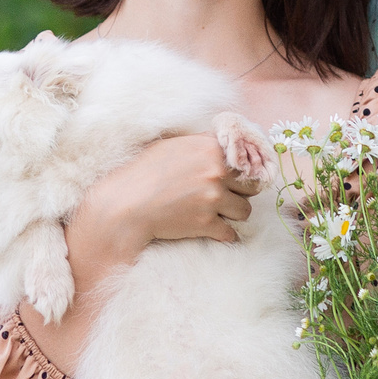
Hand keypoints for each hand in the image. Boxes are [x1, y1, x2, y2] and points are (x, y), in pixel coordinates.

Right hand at [76, 132, 263, 255]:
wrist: (126, 204)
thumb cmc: (144, 172)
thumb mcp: (173, 146)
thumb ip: (201, 145)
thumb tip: (221, 145)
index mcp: (210, 148)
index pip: (247, 159)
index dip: (245, 171)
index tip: (241, 179)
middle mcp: (216, 171)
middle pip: (251, 186)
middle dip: (243, 193)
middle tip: (230, 197)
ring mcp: (213, 198)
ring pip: (244, 211)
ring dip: (234, 214)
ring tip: (219, 213)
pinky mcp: (206, 223)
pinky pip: (230, 233)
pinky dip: (224, 234)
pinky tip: (215, 230)